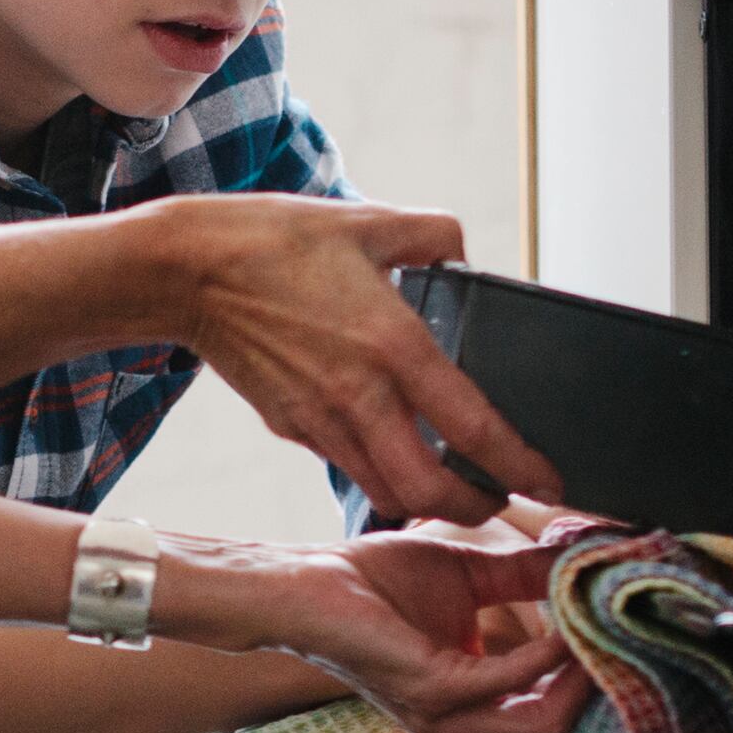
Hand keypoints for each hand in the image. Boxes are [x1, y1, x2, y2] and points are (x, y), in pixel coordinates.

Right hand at [134, 198, 558, 525]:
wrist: (184, 271)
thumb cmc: (271, 241)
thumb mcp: (368, 221)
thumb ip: (433, 236)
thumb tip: (463, 254)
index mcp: (393, 346)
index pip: (475, 430)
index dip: (521, 466)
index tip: (548, 481)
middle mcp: (360, 396)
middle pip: (429, 494)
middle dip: (474, 511)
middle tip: (500, 501)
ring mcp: (320, 420)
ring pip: (385, 494)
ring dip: (426, 503)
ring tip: (453, 487)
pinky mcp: (290, 426)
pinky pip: (347, 465)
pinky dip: (380, 474)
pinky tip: (394, 450)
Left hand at [158, 529, 587, 732]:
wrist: (309, 581)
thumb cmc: (375, 582)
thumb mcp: (471, 575)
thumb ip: (527, 575)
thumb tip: (585, 556)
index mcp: (473, 706)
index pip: (557, 710)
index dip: (596, 667)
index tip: (623, 617)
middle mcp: (462, 726)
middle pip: (563, 727)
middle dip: (603, 677)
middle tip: (625, 620)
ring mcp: (448, 717)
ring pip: (549, 720)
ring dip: (584, 666)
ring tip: (600, 615)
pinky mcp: (434, 692)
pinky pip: (514, 680)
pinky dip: (548, 649)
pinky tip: (560, 614)